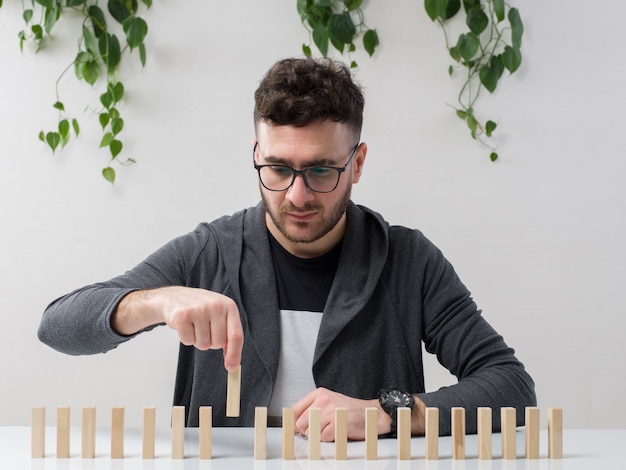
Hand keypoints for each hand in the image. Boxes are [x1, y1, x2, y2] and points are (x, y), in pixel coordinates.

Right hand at [113, 286, 243, 370]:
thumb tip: (233, 363)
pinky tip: (185, 325)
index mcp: (229, 306)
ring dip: (197, 340)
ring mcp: (199, 310)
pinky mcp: (182, 315)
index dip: (235, 354)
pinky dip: (186, 338)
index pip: (236, 335)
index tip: (231, 367)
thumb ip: (229, 334)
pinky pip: (188, 341)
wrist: (173, 297)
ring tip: (194, 325)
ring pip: (203, 344)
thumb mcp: (219, 314)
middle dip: (211, 342)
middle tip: (204, 330)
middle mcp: (216, 306)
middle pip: (218, 343)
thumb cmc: (200, 309)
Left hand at [291, 387, 390, 441]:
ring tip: (330, 430)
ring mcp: (330, 410)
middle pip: (300, 423)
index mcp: (319, 393)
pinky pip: (323, 438)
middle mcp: (323, 399)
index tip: (296, 430)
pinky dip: (329, 440)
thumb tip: (294, 425)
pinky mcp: (337, 422)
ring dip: (319, 436)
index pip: (295, 410)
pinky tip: (337, 433)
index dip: (294, 423)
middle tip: (319, 431)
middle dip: (307, 431)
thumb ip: (311, 409)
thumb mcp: (329, 403)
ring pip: (310, 431)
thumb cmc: (349, 410)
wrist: (371, 413)